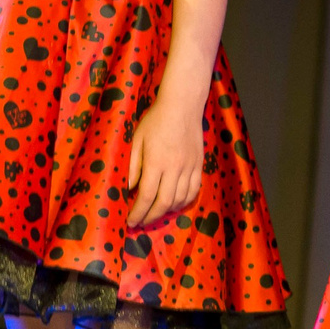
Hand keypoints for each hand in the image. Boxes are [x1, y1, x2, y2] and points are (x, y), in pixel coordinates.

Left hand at [124, 97, 204, 228]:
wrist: (183, 106)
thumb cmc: (156, 120)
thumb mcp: (137, 140)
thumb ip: (134, 166)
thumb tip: (130, 189)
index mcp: (156, 162)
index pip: (146, 196)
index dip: (138, 212)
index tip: (130, 221)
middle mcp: (175, 167)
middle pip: (164, 202)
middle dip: (151, 216)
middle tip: (141, 222)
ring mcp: (190, 167)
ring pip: (181, 199)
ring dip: (168, 211)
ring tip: (156, 213)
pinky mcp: (199, 164)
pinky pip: (194, 190)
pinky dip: (185, 201)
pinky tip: (176, 203)